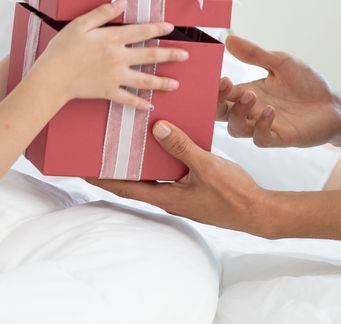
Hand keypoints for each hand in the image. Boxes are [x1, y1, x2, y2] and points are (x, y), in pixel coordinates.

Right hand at [34, 0, 186, 110]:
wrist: (52, 77)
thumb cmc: (63, 48)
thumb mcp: (80, 24)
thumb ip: (102, 13)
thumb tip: (122, 3)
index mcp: (112, 38)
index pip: (141, 31)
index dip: (157, 28)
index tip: (171, 27)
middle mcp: (119, 58)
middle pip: (150, 56)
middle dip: (170, 55)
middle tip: (186, 55)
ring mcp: (115, 77)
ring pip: (145, 80)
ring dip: (162, 82)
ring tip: (176, 84)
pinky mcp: (108, 92)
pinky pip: (128, 99)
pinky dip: (140, 103)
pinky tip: (150, 106)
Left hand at [89, 120, 269, 235]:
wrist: (258, 212)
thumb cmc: (233, 195)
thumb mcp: (206, 166)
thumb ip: (181, 147)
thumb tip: (157, 128)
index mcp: (166, 196)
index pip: (125, 187)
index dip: (102, 178)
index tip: (81, 169)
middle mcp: (169, 196)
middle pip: (134, 181)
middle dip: (116, 167)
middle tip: (98, 149)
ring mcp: (181, 193)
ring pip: (152, 175)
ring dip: (138, 161)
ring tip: (123, 141)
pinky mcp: (192, 188)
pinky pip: (169, 172)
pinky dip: (160, 159)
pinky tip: (161, 142)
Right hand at [216, 35, 340, 147]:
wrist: (334, 104)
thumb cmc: (307, 84)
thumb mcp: (280, 63)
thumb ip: (255, 54)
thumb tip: (229, 39)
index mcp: (249, 92)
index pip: (222, 93)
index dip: (214, 87)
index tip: (219, 75)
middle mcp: (253, 111)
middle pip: (221, 114)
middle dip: (217, 102)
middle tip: (226, 85)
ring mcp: (265, 126)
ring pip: (236, 129)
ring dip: (238, 113)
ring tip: (252, 95)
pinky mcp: (281, 138)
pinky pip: (261, 139)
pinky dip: (261, 126)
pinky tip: (271, 111)